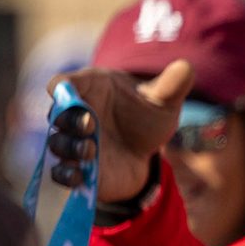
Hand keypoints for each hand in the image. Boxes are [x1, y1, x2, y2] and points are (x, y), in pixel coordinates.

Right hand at [48, 60, 194, 201]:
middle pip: (57, 115)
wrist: (143, 150)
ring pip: (57, 144)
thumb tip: (187, 67)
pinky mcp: (77, 169)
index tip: (64, 90)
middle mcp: (75, 116)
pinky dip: (65, 176)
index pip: (62, 84)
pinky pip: (60, 173)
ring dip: (69, 148)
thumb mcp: (163, 101)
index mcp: (89, 90)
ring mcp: (74, 143)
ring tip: (91, 152)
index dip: (60, 87)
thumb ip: (171, 86)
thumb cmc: (145, 115)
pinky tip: (81, 177)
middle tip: (91, 126)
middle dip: (69, 120)